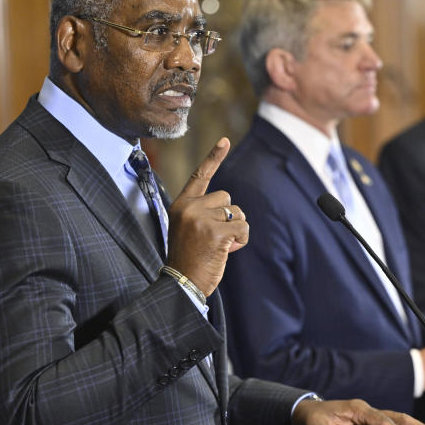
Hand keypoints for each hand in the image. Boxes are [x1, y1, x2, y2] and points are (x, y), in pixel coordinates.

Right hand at [166, 137, 248, 295]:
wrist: (181, 284)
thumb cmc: (189, 260)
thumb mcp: (190, 230)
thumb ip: (205, 215)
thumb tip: (234, 214)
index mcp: (180, 205)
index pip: (199, 176)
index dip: (214, 157)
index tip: (225, 140)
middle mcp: (189, 207)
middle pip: (227, 198)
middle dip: (228, 218)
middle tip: (214, 239)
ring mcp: (201, 218)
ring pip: (237, 214)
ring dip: (235, 231)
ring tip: (218, 247)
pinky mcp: (216, 231)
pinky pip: (243, 228)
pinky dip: (240, 241)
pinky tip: (226, 251)